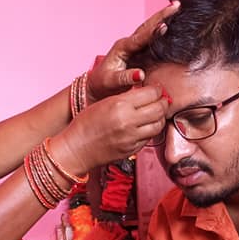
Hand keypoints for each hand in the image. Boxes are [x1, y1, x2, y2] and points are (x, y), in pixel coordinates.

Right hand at [50, 86, 167, 173]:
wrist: (76, 149)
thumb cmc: (85, 123)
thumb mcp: (105, 102)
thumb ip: (126, 97)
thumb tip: (147, 92)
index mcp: (120, 105)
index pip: (152, 93)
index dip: (157, 89)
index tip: (155, 89)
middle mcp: (128, 121)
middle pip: (159, 108)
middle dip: (163, 102)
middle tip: (161, 100)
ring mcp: (131, 138)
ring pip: (159, 125)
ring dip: (160, 117)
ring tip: (154, 113)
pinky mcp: (132, 150)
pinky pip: (149, 138)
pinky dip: (151, 130)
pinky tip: (145, 126)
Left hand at [86, 0, 180, 100]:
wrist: (96, 87)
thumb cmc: (102, 85)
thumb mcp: (111, 82)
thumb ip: (125, 78)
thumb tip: (140, 74)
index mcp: (122, 48)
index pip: (140, 38)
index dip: (152, 32)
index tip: (164, 26)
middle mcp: (129, 43)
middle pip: (147, 26)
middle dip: (161, 16)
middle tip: (177, 5)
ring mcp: (134, 47)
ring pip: (150, 29)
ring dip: (163, 18)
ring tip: (176, 8)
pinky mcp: (139, 52)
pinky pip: (152, 39)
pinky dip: (162, 31)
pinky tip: (172, 24)